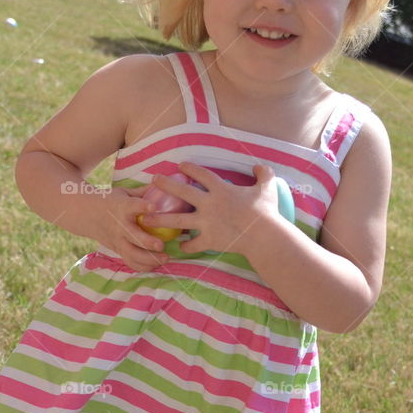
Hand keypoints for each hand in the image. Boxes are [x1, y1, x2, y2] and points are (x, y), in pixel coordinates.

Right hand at [94, 187, 169, 271]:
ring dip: (149, 259)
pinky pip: (131, 262)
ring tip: (166, 258)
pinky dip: (144, 266)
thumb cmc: (111, 201)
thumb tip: (166, 185)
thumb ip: (143, 192)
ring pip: (132, 254)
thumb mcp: (124, 192)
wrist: (86, 214)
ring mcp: (118, 240)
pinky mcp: (118, 250)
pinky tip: (157, 264)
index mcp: (121, 207)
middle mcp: (119, 225)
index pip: (131, 206)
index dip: (142, 206)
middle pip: (132, 236)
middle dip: (147, 242)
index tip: (153, 206)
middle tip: (161, 245)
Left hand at [146, 163, 283, 257]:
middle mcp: (209, 204)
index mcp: (221, 189)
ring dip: (161, 219)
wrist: (263, 235)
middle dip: (166, 185)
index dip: (189, 168)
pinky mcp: (209, 240)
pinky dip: (187, 246)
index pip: (201, 175)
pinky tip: (180, 247)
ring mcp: (207, 223)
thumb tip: (259, 166)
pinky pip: (194, 244)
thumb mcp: (267, 188)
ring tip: (145, 219)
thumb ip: (263, 174)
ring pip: (178, 220)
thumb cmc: (266, 211)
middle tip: (153, 180)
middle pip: (182, 192)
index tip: (179, 165)